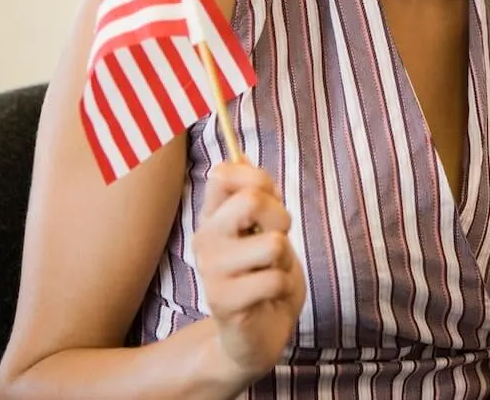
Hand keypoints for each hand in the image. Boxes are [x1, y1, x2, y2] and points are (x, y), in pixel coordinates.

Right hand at [195, 161, 306, 383]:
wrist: (259, 333)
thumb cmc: (265, 275)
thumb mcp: (268, 227)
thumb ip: (258, 193)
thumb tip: (240, 157)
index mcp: (212, 217)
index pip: (225, 173)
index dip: (259, 180)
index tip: (268, 202)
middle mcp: (205, 239)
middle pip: (253, 199)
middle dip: (281, 219)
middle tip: (276, 243)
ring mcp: (211, 271)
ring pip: (272, 243)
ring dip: (284, 261)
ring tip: (270, 273)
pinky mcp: (223, 301)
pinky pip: (274, 279)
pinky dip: (283, 287)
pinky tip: (268, 297)